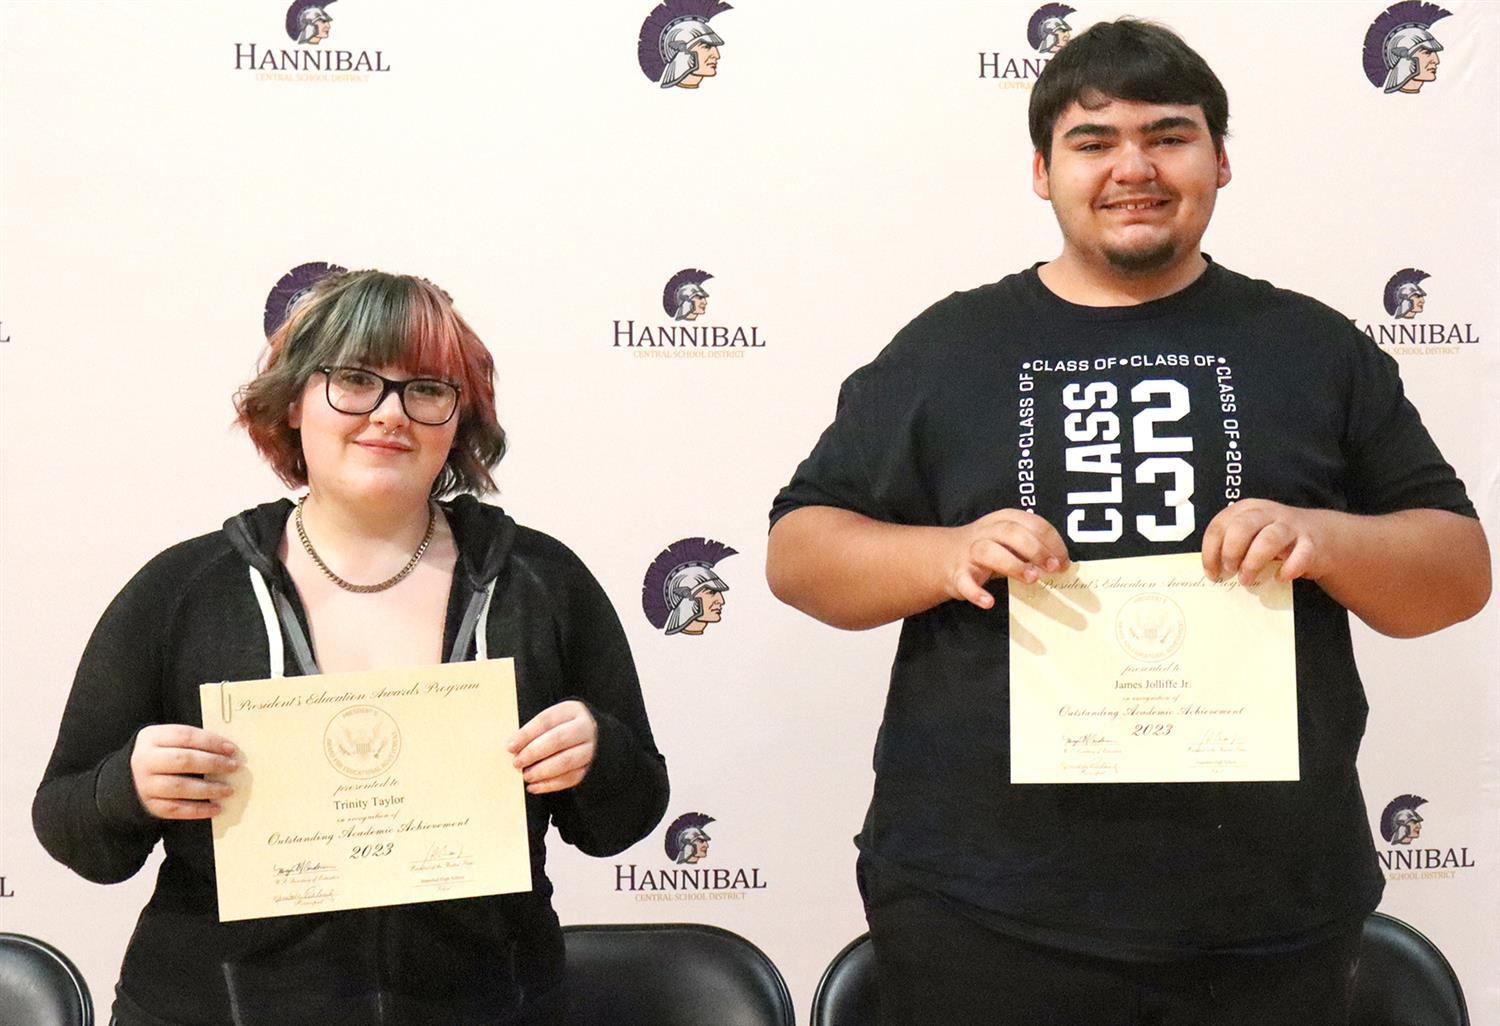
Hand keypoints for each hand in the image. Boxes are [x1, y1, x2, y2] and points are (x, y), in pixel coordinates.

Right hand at [130, 725, 238, 819]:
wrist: (126, 778)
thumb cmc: (158, 755)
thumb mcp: (166, 740)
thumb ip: (191, 742)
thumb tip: (226, 750)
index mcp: (152, 738)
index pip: (185, 736)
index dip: (210, 742)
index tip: (231, 749)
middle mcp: (145, 760)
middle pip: (183, 761)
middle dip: (212, 764)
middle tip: (233, 767)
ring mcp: (145, 784)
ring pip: (179, 787)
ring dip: (208, 789)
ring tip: (228, 790)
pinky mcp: (149, 805)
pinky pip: (175, 809)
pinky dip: (198, 810)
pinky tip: (215, 808)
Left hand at [506, 701, 596, 793]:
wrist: (596, 736)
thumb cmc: (566, 727)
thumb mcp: (554, 720)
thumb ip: (535, 732)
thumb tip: (514, 748)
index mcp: (572, 711)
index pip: (546, 720)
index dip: (526, 734)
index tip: (511, 746)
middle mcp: (585, 728)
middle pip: (558, 739)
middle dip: (534, 752)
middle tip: (517, 762)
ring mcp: (591, 749)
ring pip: (566, 761)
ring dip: (542, 771)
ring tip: (526, 775)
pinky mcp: (592, 768)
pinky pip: (571, 778)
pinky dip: (550, 785)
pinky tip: (535, 786)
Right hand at [944, 509, 1069, 609]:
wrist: (944, 557)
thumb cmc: (989, 549)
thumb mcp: (1010, 541)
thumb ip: (1033, 548)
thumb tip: (1062, 563)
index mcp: (1004, 520)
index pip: (1031, 522)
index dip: (1051, 541)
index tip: (1063, 560)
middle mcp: (986, 532)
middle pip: (1011, 532)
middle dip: (1035, 549)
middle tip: (1052, 568)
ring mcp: (970, 552)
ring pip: (988, 551)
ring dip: (1012, 564)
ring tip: (1032, 579)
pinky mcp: (957, 573)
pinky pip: (964, 581)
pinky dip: (976, 592)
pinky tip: (989, 602)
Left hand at [1201, 499, 1328, 585]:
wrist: (1320, 535)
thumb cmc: (1275, 538)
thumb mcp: (1251, 535)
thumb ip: (1232, 546)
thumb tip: (1214, 571)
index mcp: (1246, 509)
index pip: (1219, 526)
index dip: (1210, 551)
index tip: (1212, 573)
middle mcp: (1267, 513)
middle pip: (1241, 528)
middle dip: (1231, 552)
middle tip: (1230, 571)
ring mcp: (1290, 527)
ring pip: (1268, 540)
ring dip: (1253, 563)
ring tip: (1247, 579)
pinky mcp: (1310, 543)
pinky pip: (1299, 556)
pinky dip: (1287, 570)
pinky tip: (1279, 577)